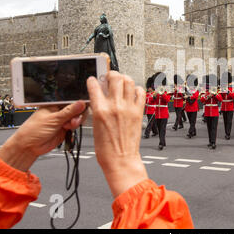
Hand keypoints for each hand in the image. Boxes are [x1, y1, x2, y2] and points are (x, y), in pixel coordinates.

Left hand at [0, 101, 86, 171]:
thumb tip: (81, 103)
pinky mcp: (66, 128)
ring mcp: (63, 120)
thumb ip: (68, 111)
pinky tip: (69, 130)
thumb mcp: (53, 119)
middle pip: (77, 108)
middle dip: (78, 114)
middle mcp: (60, 110)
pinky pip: (75, 126)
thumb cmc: (33, 130)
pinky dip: (75, 128)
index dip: (78, 103)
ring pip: (77, 117)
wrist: (30, 146)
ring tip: (68, 126)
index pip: (71, 100)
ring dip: (76, 122)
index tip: (82, 108)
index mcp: (55, 104)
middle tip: (73, 119)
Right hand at [87, 71, 147, 197]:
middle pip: (115, 77)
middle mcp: (115, 106)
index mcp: (100, 110)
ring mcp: (128, 108)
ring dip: (124, 78)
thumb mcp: (94, 125)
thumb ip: (97, 108)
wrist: (120, 159)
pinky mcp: (138, 112)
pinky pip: (140, 93)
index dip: (93, 80)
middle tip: (109, 77)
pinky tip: (132, 92)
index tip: (93, 80)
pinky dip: (136, 89)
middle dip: (111, 74)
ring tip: (121, 82)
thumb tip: (99, 97)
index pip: (95, 85)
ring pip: (129, 81)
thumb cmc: (106, 148)